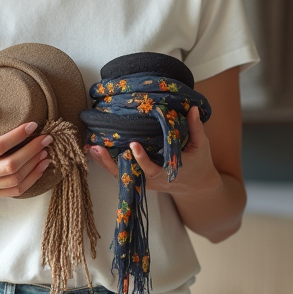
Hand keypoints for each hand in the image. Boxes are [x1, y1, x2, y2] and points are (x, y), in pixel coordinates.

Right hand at [0, 101, 52, 201]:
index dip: (17, 135)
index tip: (33, 125)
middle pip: (11, 165)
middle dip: (32, 150)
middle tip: (47, 137)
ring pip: (16, 179)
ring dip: (35, 164)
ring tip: (46, 150)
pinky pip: (16, 190)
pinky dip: (32, 179)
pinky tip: (41, 166)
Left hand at [85, 105, 220, 195]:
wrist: (195, 185)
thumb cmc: (199, 163)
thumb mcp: (201, 146)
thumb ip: (195, 128)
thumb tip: (191, 108)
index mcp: (168, 171)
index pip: (152, 167)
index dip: (141, 158)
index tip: (133, 145)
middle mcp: (152, 179)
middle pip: (129, 174)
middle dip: (112, 163)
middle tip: (98, 148)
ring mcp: (143, 180)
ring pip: (120, 175)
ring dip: (104, 162)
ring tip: (91, 148)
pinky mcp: (138, 178)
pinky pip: (120, 172)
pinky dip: (106, 163)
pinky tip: (93, 151)